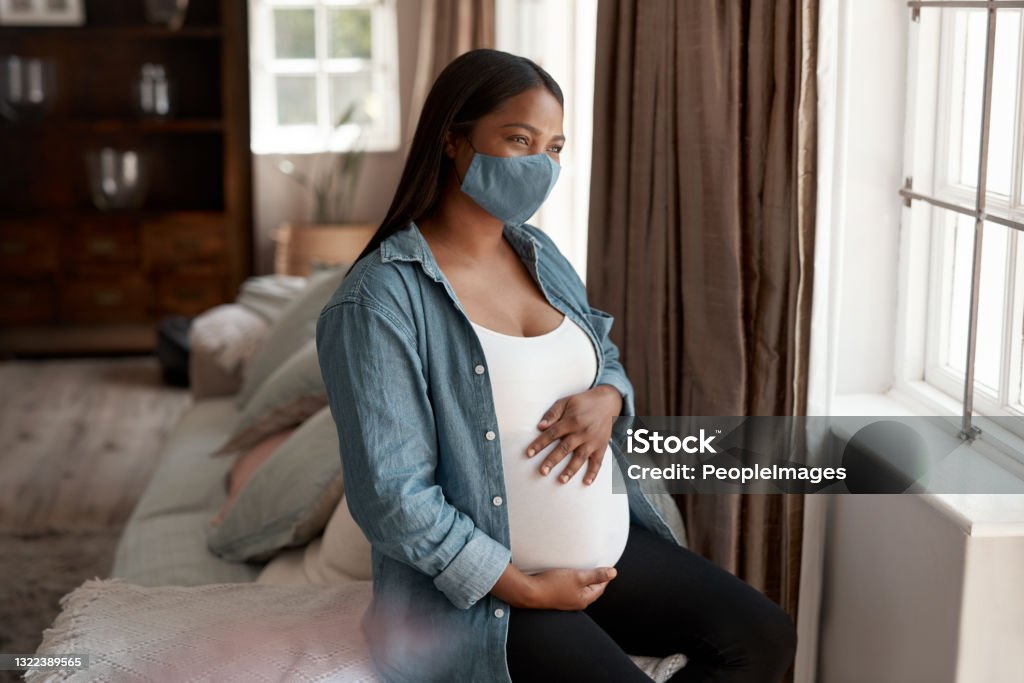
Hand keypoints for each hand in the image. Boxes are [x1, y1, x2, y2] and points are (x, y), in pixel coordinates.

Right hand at [490, 562, 617, 610]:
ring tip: (582, 568)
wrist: (530, 592)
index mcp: (584, 600)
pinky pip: (569, 589)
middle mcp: (576, 603)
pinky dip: (572, 581)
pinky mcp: (556, 597)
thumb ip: (596, 575)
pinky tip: (567, 574)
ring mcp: (565, 601)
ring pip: (579, 589)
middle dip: (594, 578)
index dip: (604, 576)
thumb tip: (614, 573)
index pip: (600, 588)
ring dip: (582, 579)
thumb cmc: (553, 584)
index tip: (607, 566)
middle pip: (590, 589)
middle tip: (596, 565)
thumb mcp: (578, 577)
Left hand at [525, 384, 623, 484]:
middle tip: (542, 471)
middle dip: (553, 460)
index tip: (529, 453)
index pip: (552, 433)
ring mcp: (593, 440)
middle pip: (565, 448)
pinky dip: (593, 473)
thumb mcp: (566, 402)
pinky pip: (598, 461)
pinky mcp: (601, 446)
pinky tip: (586, 482)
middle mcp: (582, 432)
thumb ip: (553, 413)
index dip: (540, 443)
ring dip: (571, 469)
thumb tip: (540, 427)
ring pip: (580, 457)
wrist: (608, 401)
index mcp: (571, 420)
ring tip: (561, 480)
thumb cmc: (583, 402)